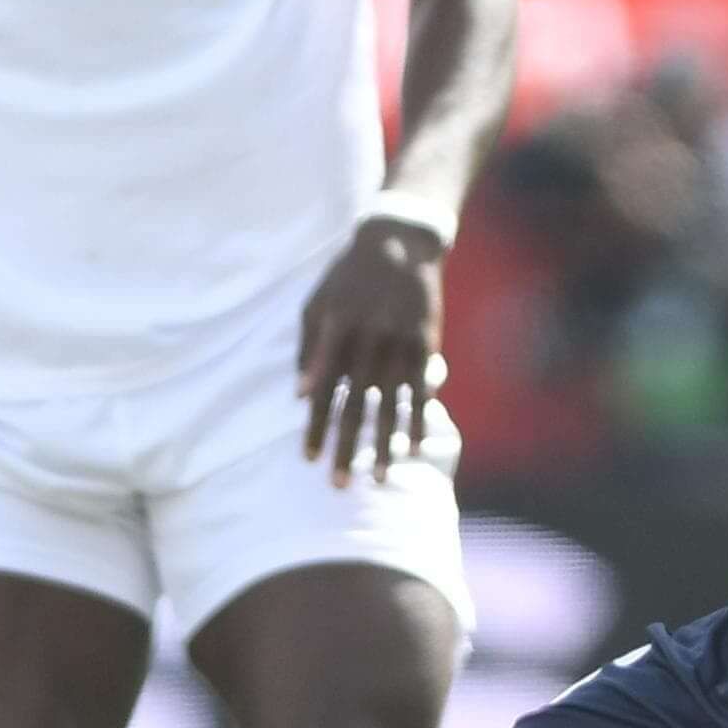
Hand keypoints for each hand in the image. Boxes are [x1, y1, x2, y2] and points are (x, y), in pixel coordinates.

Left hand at [298, 218, 446, 485]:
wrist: (398, 243)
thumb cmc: (347, 277)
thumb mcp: (316, 303)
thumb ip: (308, 347)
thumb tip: (301, 396)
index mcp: (337, 329)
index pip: (323, 387)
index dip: (316, 425)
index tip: (309, 459)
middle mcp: (369, 340)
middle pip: (355, 404)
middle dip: (346, 447)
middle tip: (338, 485)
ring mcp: (400, 343)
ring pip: (391, 404)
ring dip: (385, 445)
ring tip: (380, 479)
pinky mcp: (426, 343)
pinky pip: (421, 390)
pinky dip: (419, 419)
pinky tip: (415, 447)